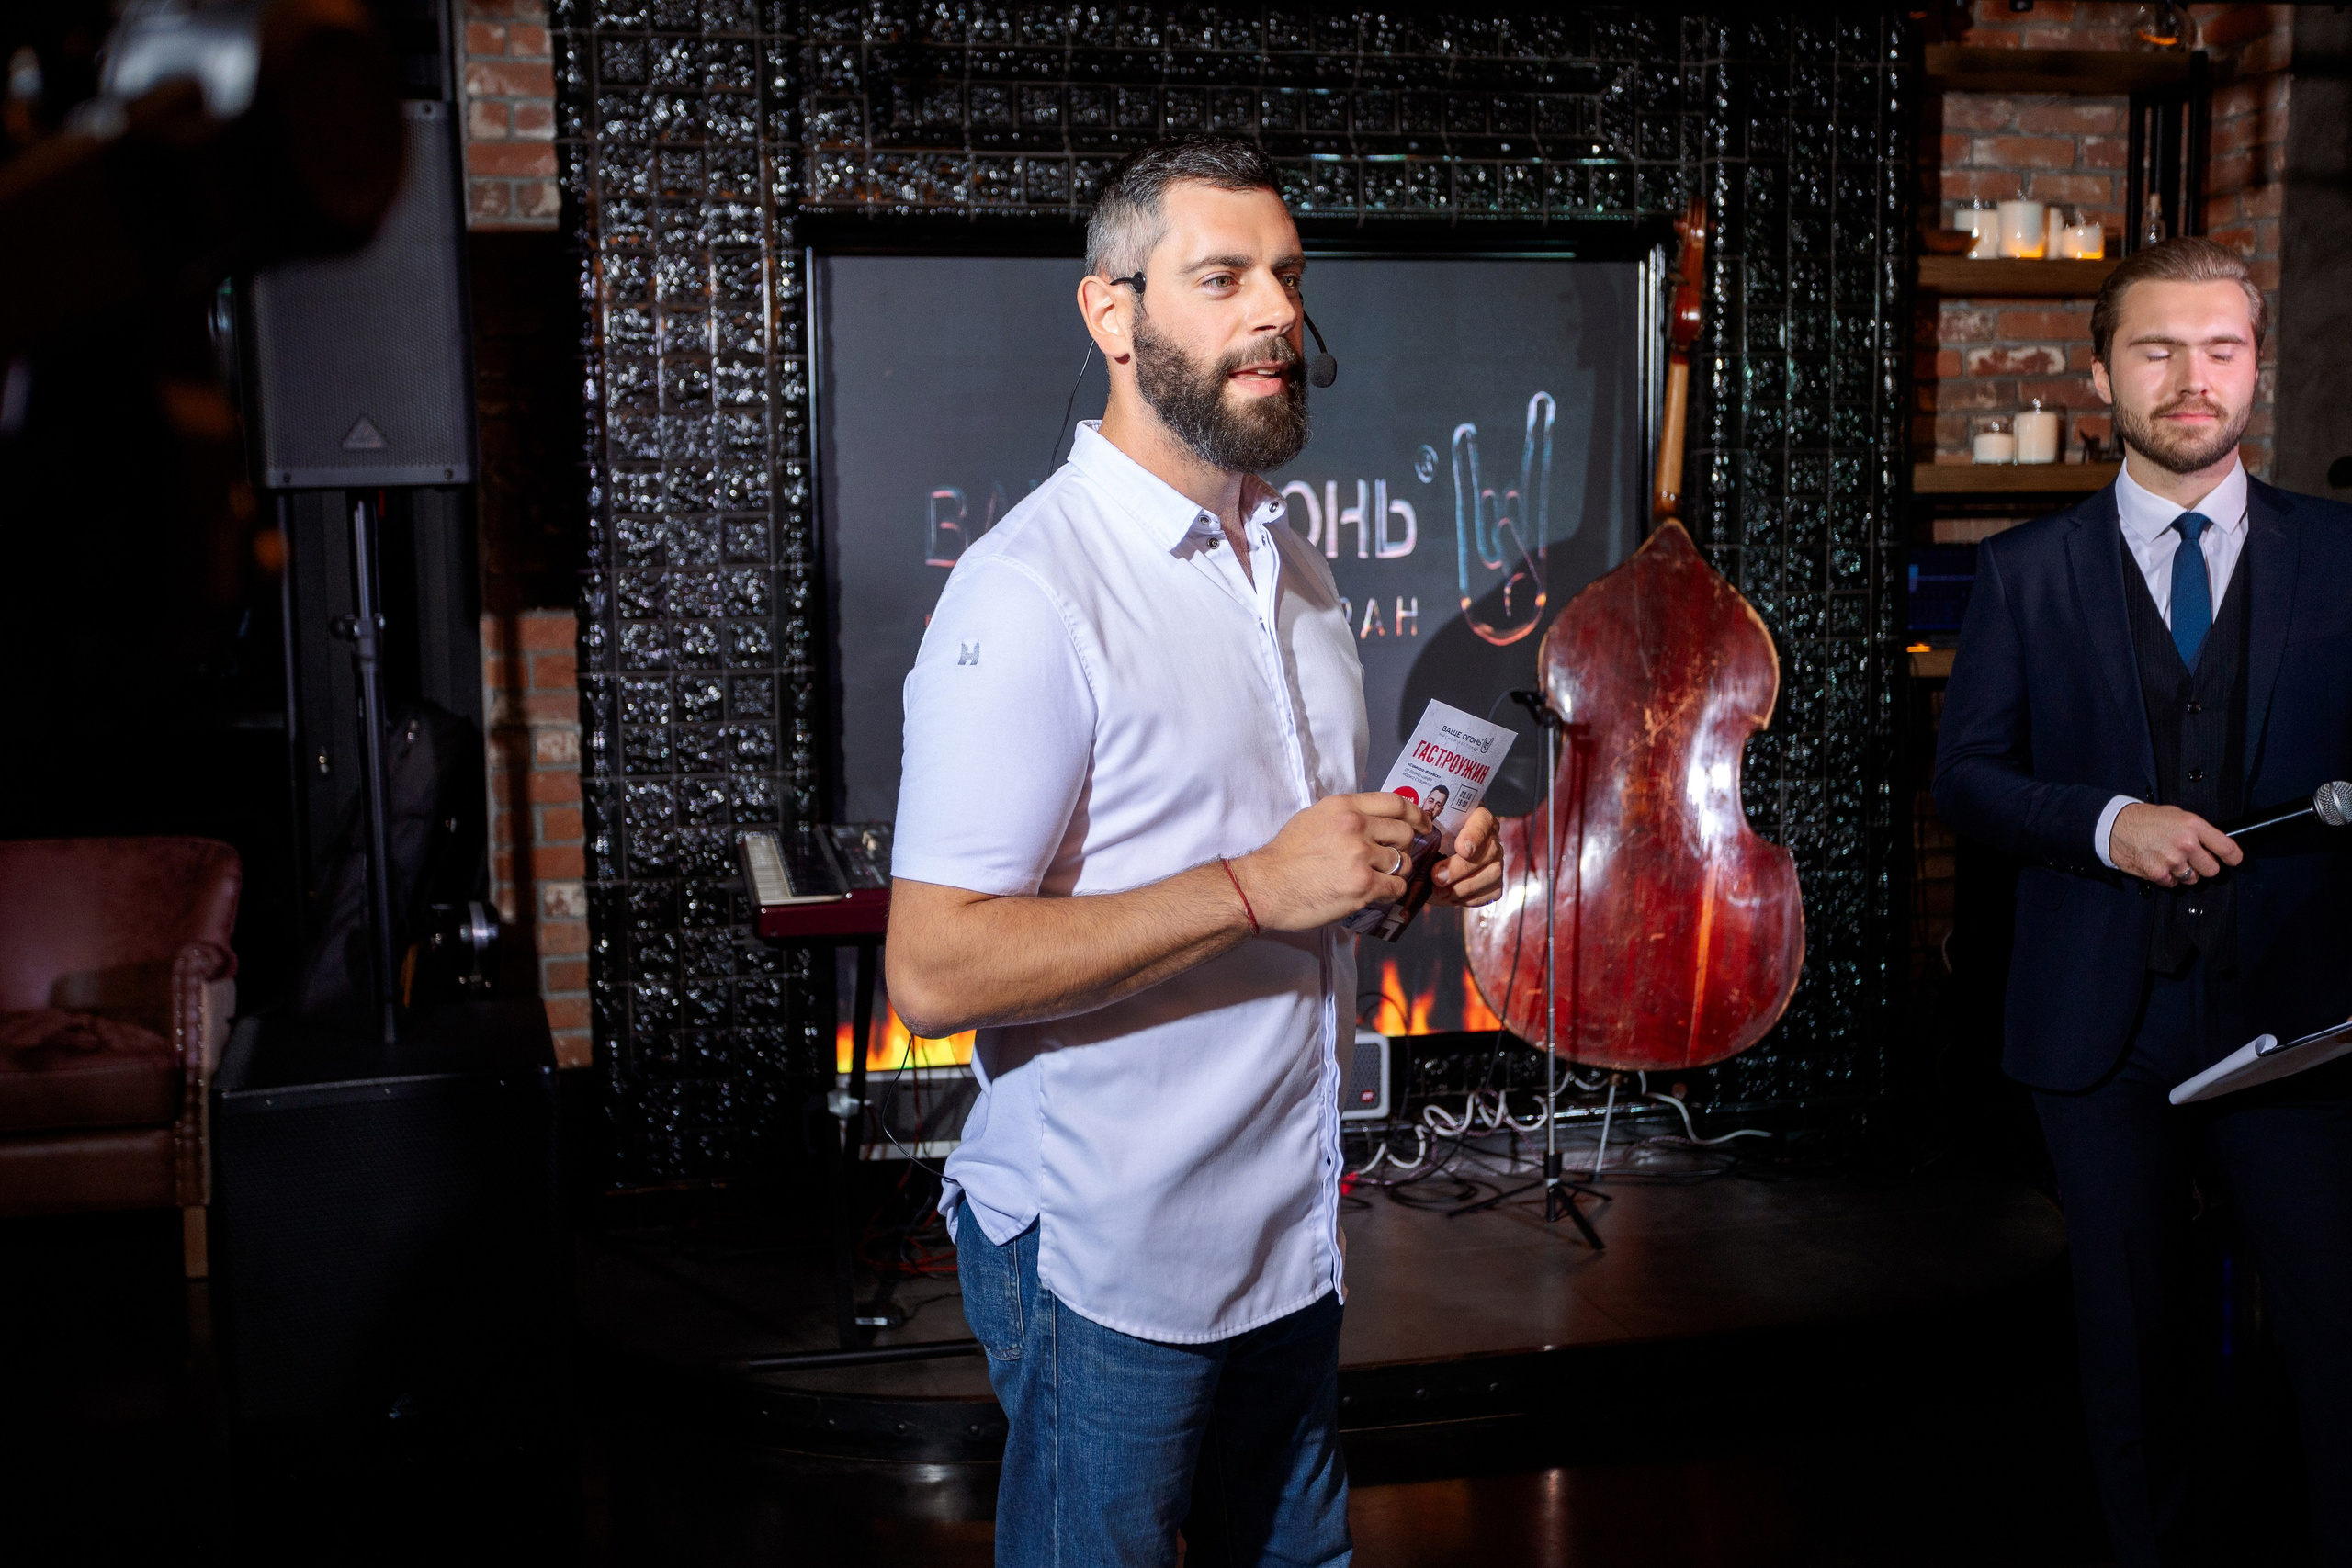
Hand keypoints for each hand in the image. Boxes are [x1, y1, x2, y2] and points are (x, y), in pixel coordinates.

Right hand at [1234, 792, 1425, 930]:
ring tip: (1378, 879)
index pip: (1396, 803)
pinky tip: (1375, 893)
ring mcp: (1361, 856)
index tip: (1424, 825)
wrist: (1265, 886)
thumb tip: (1376, 820)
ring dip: (1395, 873)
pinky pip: (1396, 887)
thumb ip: (1346, 815)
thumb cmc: (1286, 856)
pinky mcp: (1363, 885)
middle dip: (1403, 848)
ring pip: (1403, 862)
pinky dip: (1390, 892)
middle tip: (1391, 859)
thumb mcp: (1314, 817)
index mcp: (1344, 806)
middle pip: (1404, 833)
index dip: (1417, 815)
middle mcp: (1356, 826)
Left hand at [1429, 806, 1503, 907]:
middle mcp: (1490, 838)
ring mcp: (1495, 861)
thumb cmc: (1427, 846)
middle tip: (1437, 877)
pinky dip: (1470, 898)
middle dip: (1461, 868)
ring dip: (1464, 886)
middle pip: (1489, 851)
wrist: (1428, 870)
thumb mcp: (1424, 834)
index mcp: (1475, 818)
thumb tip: (1418, 833)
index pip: (1483, 820)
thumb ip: (1424, 830)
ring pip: (1492, 873)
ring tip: (1440, 891)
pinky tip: (1451, 897)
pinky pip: (1491, 892)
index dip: (1474, 835)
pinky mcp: (1495, 883)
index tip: (1461, 849)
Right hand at [2108, 802, 2240, 886]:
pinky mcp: (2158, 873)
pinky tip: (2158, 864)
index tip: (2233, 860)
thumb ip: (2196, 830)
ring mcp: (2172, 860)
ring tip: (2170, 860)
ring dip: (2184, 873)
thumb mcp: (2176, 815)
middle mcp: (2186, 844)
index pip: (2226, 847)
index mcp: (2193, 826)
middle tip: (2193, 860)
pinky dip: (2167, 877)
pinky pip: (2173, 884)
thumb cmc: (2143, 819)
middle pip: (2212, 869)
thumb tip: (2211, 844)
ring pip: (2192, 879)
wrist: (2114, 826)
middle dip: (2204, 867)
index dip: (2233, 857)